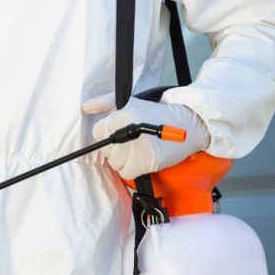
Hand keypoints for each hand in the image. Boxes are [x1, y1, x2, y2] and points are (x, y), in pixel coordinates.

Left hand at [82, 94, 209, 180]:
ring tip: (138, 149)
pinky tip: (142, 159)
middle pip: (106, 150)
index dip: (106, 135)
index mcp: (125, 113)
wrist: (188, 124)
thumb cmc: (157, 113)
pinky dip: (132, 169)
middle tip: (132, 142)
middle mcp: (131, 129)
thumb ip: (106, 102)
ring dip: (124, 160)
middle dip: (116, 149)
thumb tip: (86, 107)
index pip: (98, 132)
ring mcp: (141, 146)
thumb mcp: (132, 102)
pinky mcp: (149, 160)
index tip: (118, 134)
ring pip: (115, 163)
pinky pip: (127, 172)